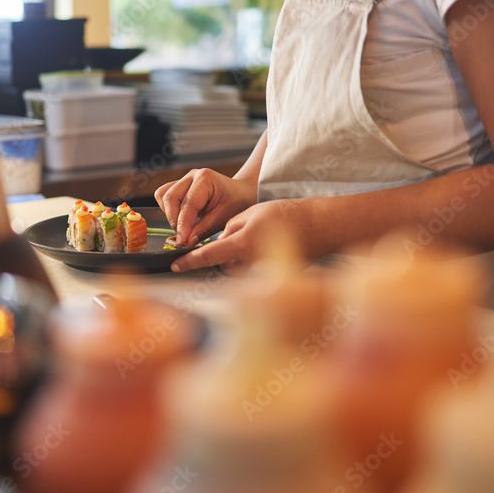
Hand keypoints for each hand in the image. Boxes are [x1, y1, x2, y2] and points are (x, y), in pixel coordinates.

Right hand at [154, 169, 256, 246]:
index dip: (183, 225)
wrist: (242, 194)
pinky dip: (169, 210)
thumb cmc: (237, 203)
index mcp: (205, 178)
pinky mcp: (180, 186)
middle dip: (174, 220)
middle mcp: (192, 176)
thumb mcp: (224, 218)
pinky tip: (182, 220)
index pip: (187, 204)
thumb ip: (203, 230)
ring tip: (184, 228)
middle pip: (170, 197)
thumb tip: (186, 241)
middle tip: (183, 237)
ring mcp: (185, 180)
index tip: (181, 241)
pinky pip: (165, 197)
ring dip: (170, 214)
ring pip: (163, 196)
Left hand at [170, 198, 318, 272]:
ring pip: (237, 269)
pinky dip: (253, 263)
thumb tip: (219, 244)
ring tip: (258, 242)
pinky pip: (252, 273)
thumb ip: (230, 229)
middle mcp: (251, 262)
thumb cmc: (286, 215)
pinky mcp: (272, 279)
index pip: (208, 256)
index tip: (175, 265)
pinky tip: (266, 251)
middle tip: (243, 237)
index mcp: (243, 244)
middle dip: (226, 254)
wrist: (317, 226)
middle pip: (223, 264)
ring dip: (239, 259)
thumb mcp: (251, 213)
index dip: (189, 261)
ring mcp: (262, 273)